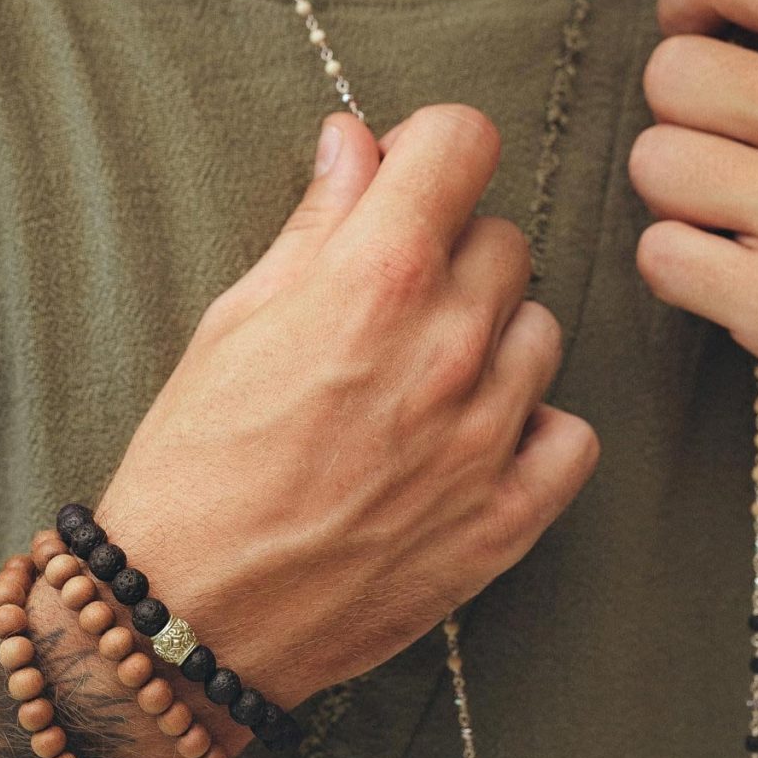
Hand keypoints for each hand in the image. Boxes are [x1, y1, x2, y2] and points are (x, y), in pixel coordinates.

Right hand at [99, 104, 600, 706]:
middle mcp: (447, 344)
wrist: (188, 615)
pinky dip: (532, 427)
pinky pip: (569, 432)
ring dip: (492, 337)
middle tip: (391, 299)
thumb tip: (354, 141)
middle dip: (451, 250)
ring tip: (421, 379)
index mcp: (374, 276)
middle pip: (504, 238)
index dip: (428, 150)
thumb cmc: (195, 461)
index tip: (404, 181)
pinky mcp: (508, 516)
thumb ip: (315, 222)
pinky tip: (470, 440)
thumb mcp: (237, 317)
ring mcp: (486, 434)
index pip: (462, 141)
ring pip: (540, 327)